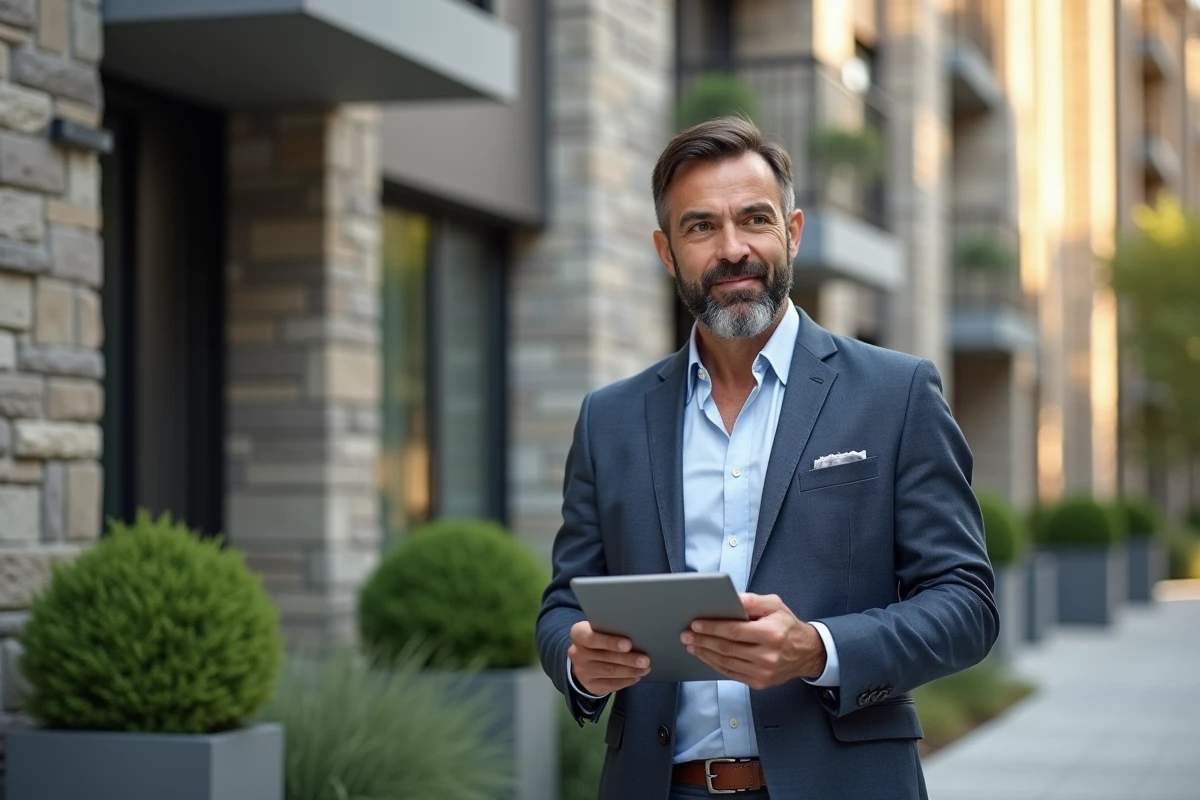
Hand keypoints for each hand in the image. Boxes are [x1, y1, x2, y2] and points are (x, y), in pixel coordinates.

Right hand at [568, 620, 651, 695]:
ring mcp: (582, 671)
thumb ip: (610, 630)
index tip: (628, 644)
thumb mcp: (598, 629)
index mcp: (578, 634)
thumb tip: (636, 633)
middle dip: (628, 659)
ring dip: (631, 671)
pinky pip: (611, 684)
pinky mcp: (590, 685)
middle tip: (645, 660)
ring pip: (610, 671)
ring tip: (645, 668)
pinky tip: (636, 676)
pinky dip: (626, 680)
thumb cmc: (598, 637)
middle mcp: (577, 653)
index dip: (610, 642)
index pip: (592, 638)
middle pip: (605, 657)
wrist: (582, 658)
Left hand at [681, 593, 826, 690]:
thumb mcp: (775, 605)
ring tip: (691, 645)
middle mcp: (768, 656)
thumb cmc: (787, 626)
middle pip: (727, 648)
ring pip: (726, 663)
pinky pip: (731, 674)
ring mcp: (763, 672)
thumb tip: (730, 599)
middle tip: (686, 635)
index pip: (735, 631)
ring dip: (705, 654)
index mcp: (772, 634)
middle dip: (703, 641)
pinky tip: (705, 656)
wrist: (806, 653)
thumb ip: (752, 601)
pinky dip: (715, 664)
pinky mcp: (759, 683)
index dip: (713, 628)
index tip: (695, 624)